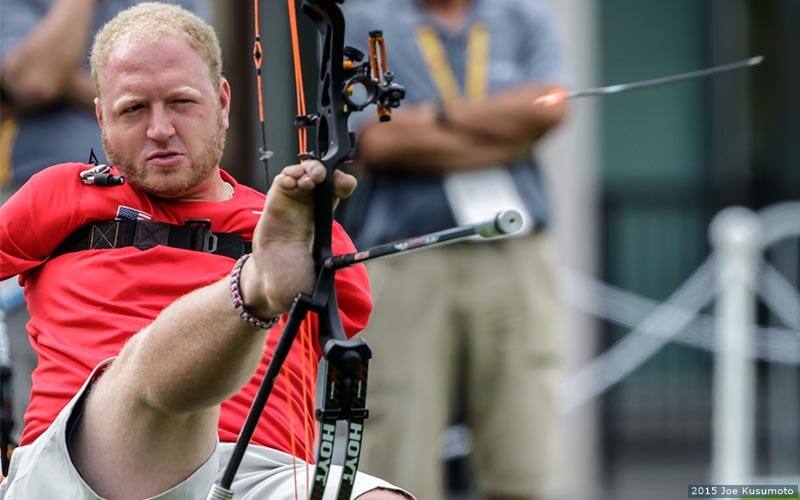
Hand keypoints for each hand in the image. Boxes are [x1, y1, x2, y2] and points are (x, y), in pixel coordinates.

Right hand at [240, 160, 356, 316]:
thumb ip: (330, 270)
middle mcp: (310, 207)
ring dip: (307, 170)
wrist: (271, 279)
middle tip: (321, 178)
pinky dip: (287, 176)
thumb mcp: (319, 273)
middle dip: (325, 170)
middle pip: (323, 176)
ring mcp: (292, 202)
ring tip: (306, 181)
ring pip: (303, 173)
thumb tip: (339, 277)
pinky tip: (289, 184)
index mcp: (323, 218)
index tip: (345, 186)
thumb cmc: (295, 275)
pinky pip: (283, 180)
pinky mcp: (274, 201)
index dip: (343, 184)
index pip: (338, 191)